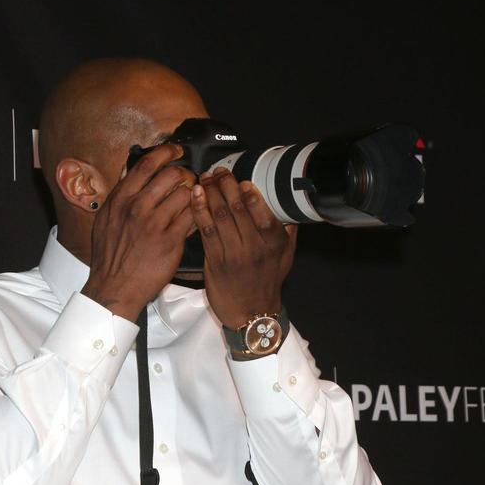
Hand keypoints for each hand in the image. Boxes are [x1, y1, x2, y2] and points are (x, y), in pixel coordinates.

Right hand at [81, 143, 195, 321]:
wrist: (114, 287)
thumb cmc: (110, 257)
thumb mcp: (106, 219)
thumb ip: (120, 195)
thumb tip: (130, 172)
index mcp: (121, 199)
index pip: (147, 164)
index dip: (166, 152)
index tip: (176, 150)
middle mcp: (138, 207)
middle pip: (171, 174)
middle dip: (185, 172)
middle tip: (189, 178)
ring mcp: (155, 224)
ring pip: (185, 194)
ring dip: (194, 193)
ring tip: (194, 199)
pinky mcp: (171, 241)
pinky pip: (192, 217)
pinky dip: (198, 213)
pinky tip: (197, 216)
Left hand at [190, 167, 297, 329]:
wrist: (250, 313)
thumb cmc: (266, 282)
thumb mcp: (285, 257)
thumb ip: (286, 231)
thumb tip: (289, 205)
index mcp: (273, 244)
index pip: (263, 215)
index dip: (251, 196)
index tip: (243, 180)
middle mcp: (254, 248)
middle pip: (238, 210)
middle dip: (226, 186)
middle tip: (219, 171)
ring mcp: (233, 255)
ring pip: (220, 217)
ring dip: (210, 193)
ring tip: (205, 178)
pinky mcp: (215, 261)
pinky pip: (206, 230)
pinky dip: (199, 210)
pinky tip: (195, 196)